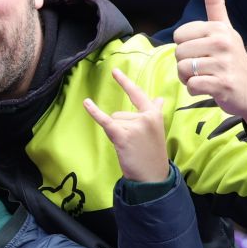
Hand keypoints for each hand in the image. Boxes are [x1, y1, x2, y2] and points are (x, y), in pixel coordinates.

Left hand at [83, 67, 169, 183]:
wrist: (153, 177)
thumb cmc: (153, 153)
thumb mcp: (157, 130)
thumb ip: (155, 112)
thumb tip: (159, 98)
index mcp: (154, 114)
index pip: (137, 94)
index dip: (125, 83)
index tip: (114, 71)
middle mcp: (146, 117)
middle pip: (120, 113)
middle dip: (121, 127)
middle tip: (133, 144)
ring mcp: (135, 126)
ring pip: (114, 121)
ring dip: (117, 133)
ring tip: (129, 147)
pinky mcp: (123, 136)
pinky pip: (106, 121)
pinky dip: (95, 112)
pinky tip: (86, 103)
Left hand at [172, 0, 246, 138]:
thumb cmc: (233, 58)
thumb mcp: (226, 29)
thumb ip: (216, 4)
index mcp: (219, 29)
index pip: (179, 35)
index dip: (185, 47)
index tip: (201, 52)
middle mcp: (222, 43)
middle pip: (178, 53)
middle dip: (184, 64)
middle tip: (202, 68)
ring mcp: (223, 64)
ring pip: (183, 69)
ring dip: (187, 78)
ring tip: (204, 77)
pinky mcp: (223, 85)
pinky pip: (192, 85)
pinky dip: (194, 89)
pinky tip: (207, 88)